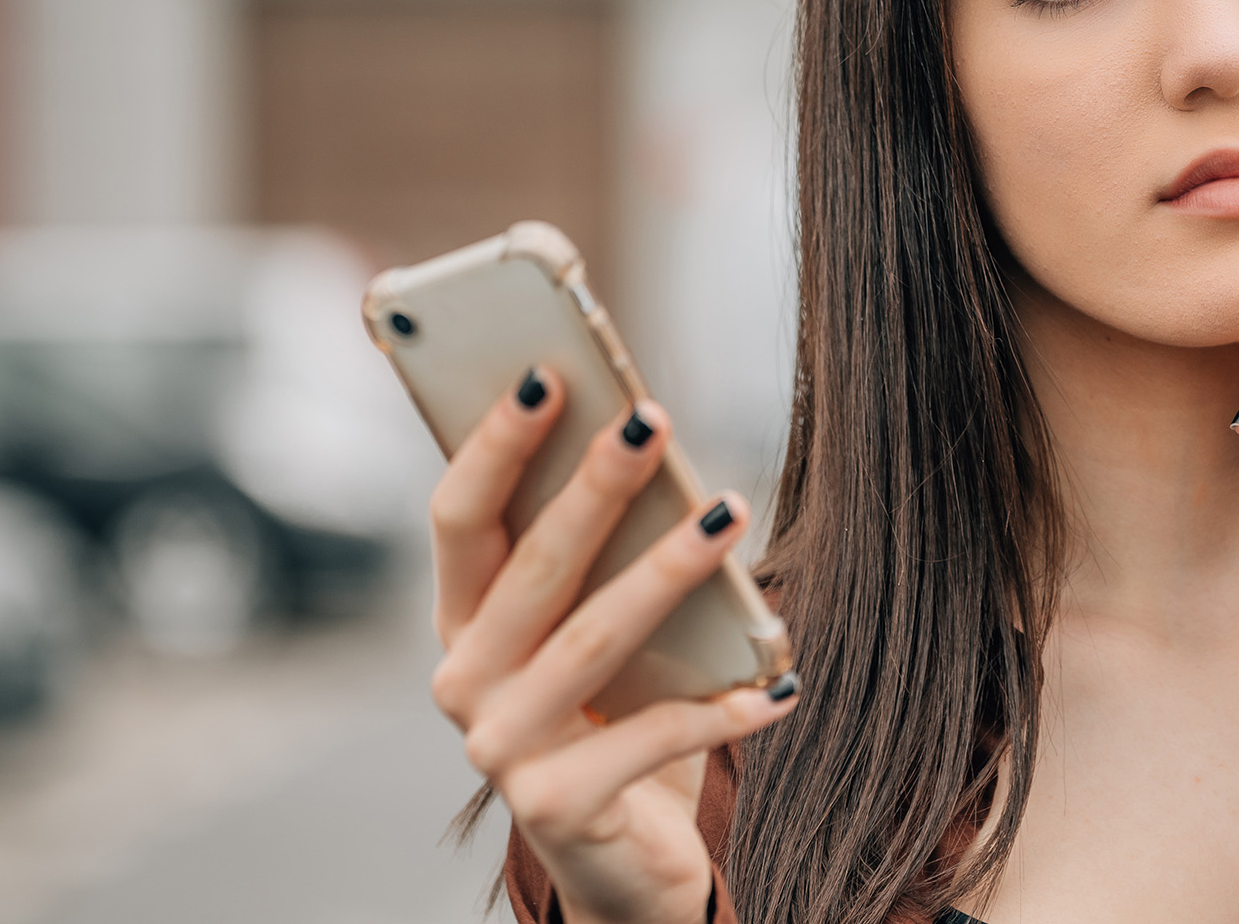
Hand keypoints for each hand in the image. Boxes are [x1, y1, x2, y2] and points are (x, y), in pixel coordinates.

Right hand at [427, 370, 797, 923]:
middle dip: (596, 486)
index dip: (496, 445)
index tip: (549, 374)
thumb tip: (654, 449)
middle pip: (533, 564)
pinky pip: (655, 736)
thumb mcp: (599, 635)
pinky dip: (724, 708)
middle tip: (652, 421)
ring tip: (731, 514)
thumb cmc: (617, 719)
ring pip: (594, 638)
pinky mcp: (556, 805)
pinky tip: (779, 687)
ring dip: (669, 570)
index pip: (459, 517)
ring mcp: (502, 747)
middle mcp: (464, 681)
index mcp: (462, 623)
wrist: (624, 864)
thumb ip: (605, 562)